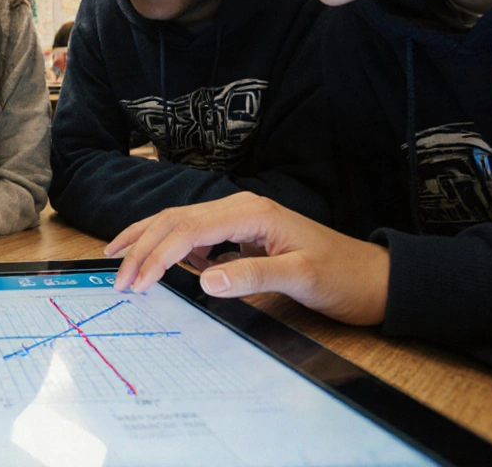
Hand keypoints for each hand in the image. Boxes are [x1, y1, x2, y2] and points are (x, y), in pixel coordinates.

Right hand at [105, 193, 389, 324]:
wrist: (373, 278)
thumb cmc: (343, 275)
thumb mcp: (301, 278)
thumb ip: (252, 276)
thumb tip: (205, 279)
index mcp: (250, 212)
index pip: (187, 230)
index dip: (156, 256)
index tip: (135, 283)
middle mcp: (240, 207)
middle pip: (175, 220)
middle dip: (141, 247)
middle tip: (118, 278)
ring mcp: (239, 218)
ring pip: (180, 222)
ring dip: (149, 241)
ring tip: (120, 260)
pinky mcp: (241, 233)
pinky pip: (195, 234)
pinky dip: (170, 247)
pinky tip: (160, 262)